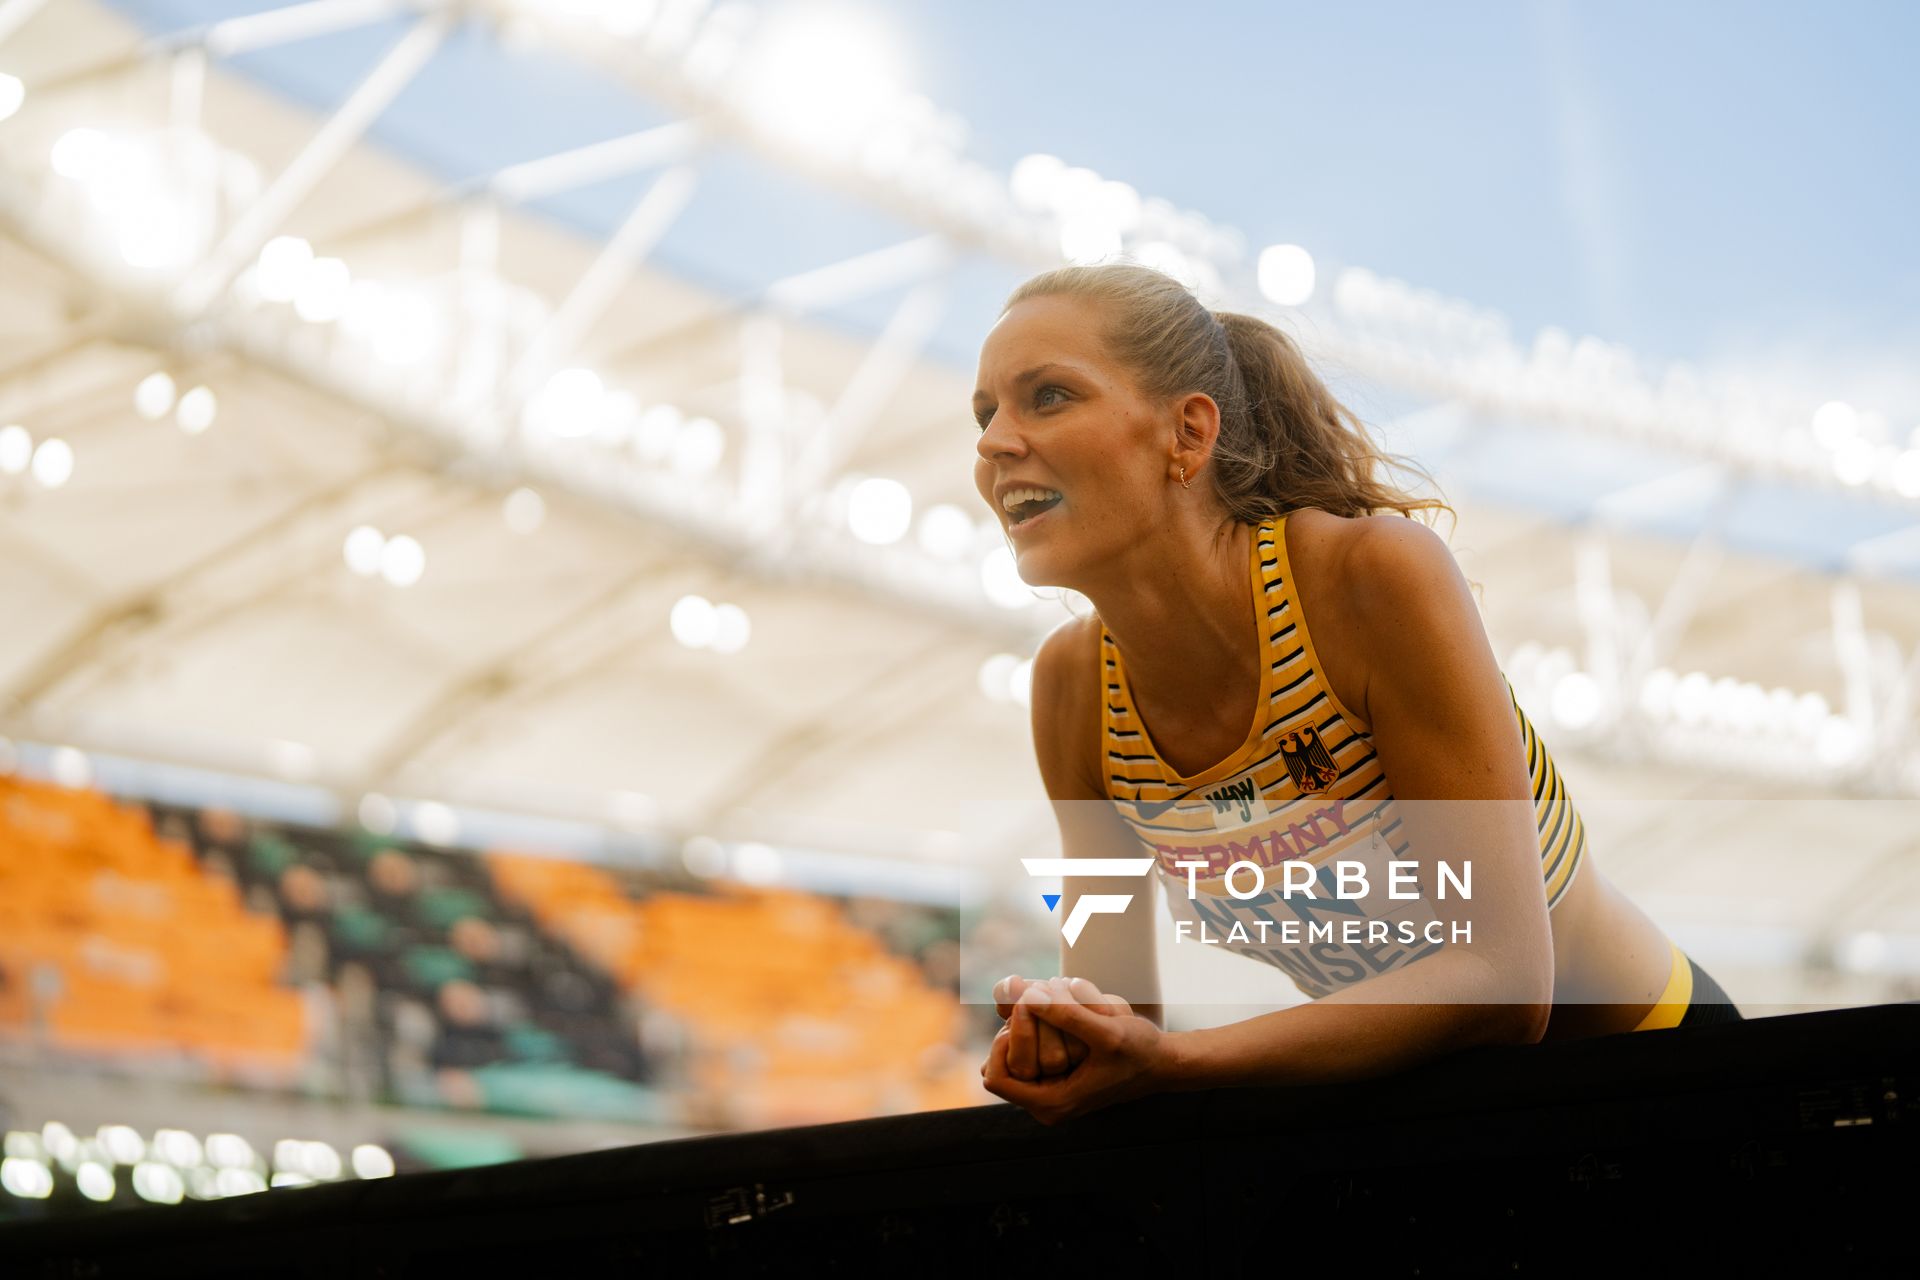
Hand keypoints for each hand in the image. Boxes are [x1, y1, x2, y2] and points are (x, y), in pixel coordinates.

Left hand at [981, 977, 1165, 1125]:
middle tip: (1042, 998)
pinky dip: (1038, 1021)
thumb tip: (1028, 995)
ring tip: (1057, 999)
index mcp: (1052, 1104)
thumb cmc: (1139, 1051)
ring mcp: (1048, 1087)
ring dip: (1029, 1018)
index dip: (1005, 1042)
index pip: (995, 1077)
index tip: (1028, 1014)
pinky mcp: (1053, 1072)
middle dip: (1019, 1024)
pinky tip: (1060, 1004)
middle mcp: (1044, 1100)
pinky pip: (1029, 1044)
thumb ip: (1067, 1015)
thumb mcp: (1107, 1031)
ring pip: (1013, 1048)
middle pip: (1001, 1060)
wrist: (1160, 1061)